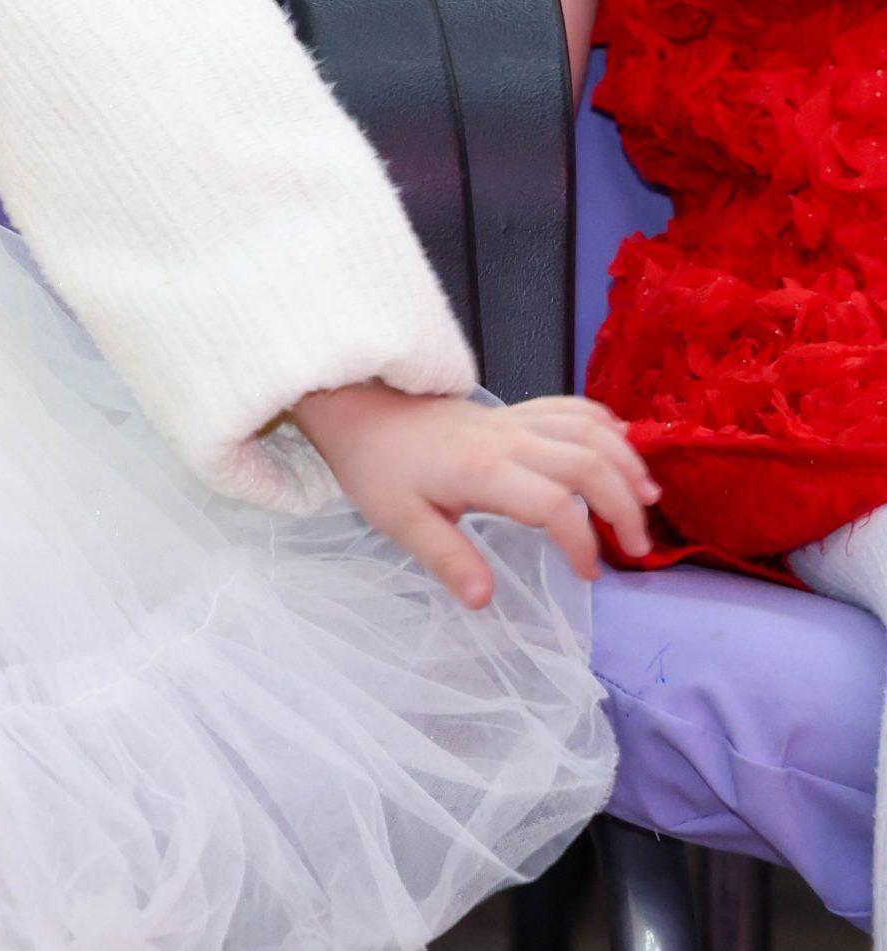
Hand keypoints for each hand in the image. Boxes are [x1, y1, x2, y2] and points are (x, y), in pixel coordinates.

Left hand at [291, 382, 658, 608]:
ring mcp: (512, 419)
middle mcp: (507, 438)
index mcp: (481, 470)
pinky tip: (623, 447)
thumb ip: (447, 559)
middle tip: (636, 547)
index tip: (589, 574)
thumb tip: (486, 601)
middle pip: (587, 461)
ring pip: (587, 428)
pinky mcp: (512, 411)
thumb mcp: (399, 521)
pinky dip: (604, 424)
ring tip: (649, 499)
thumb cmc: (377, 467)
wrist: (358, 408)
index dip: (580, 542)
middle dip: (623, 505)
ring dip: (626, 460)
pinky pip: (569, 406)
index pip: (553, 504)